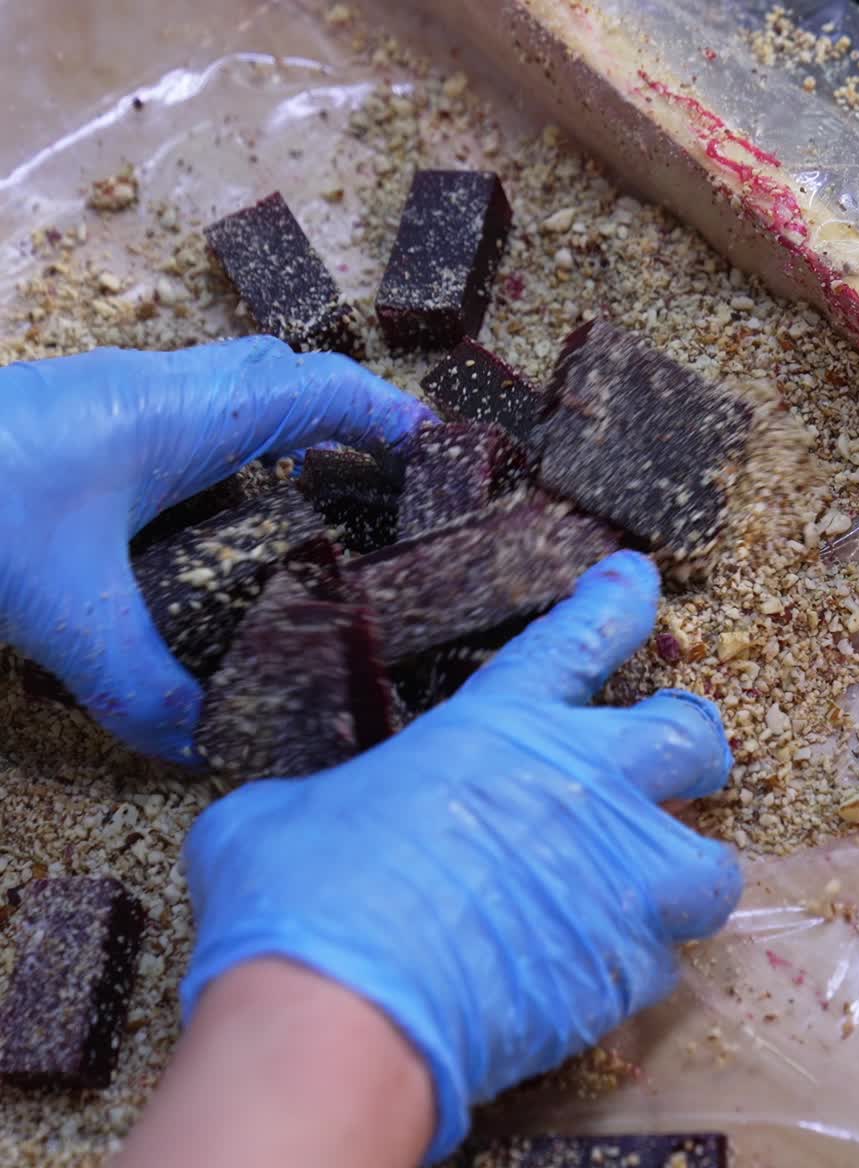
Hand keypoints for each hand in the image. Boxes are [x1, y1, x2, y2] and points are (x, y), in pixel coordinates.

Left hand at [0, 337, 433, 761]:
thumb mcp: (63, 612)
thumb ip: (145, 687)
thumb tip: (209, 749)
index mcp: (181, 412)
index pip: (320, 390)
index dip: (394, 423)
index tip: (449, 463)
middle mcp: (161, 393)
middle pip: (288, 381)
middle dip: (355, 428)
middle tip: (399, 494)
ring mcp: (120, 404)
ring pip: (239, 398)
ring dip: (295, 440)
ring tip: (337, 511)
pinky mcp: (89, 430)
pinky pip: (196, 427)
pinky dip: (239, 463)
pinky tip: (233, 529)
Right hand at [181, 551, 740, 1160]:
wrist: (341, 1019)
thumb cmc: (301, 896)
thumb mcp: (280, 816)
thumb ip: (317, 800)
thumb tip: (292, 819)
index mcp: (500, 729)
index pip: (576, 640)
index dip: (615, 603)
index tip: (637, 583)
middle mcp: (582, 790)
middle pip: (689, 737)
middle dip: (695, 743)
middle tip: (685, 761)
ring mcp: (616, 882)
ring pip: (711, 866)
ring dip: (684, 873)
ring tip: (656, 890)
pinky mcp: (621, 974)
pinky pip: (658, 964)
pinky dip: (631, 968)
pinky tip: (592, 977)